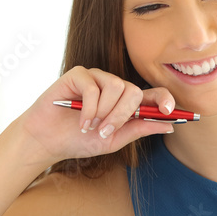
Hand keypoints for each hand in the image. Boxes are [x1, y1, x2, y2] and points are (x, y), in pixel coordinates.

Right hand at [17, 67, 177, 164]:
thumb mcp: (113, 140)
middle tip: (105, 131)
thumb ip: (139, 130)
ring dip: (104, 112)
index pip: (153, 95)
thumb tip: (169, 126)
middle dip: (122, 115)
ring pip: (116, 86)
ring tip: (90, 126)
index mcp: (126, 103)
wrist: (47, 141)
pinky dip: (89, 109)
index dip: (165, 99)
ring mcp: (97, 78)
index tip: (169, 111)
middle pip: (134, 91)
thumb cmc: (79, 140)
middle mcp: (114, 87)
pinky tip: (80, 121)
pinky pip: (93, 87)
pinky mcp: (79, 74)